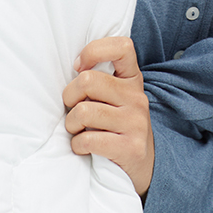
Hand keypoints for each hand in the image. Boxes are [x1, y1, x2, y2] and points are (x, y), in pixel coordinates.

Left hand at [63, 37, 153, 195]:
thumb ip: (100, 81)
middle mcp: (136, 97)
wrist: (143, 165)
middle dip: (69, 97)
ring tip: (78, 130)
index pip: (121, 47)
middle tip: (73, 110)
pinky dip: (77, 145)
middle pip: (88, 81)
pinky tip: (84, 147)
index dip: (94, 51)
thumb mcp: (116, 97)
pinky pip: (87, 140)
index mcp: (132, 79)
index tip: (79, 68)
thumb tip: (73, 70)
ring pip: (84, 112)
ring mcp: (135, 122)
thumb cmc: (116, 126)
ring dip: (72, 124)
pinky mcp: (130, 147)